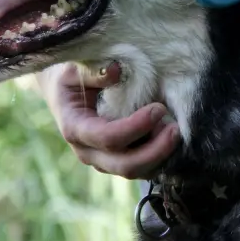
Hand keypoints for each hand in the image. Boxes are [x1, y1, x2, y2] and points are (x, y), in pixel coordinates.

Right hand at [42, 62, 179, 178]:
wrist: (64, 92)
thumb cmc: (71, 76)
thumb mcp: (74, 68)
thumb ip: (92, 70)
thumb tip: (115, 70)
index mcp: (75, 128)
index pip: (108, 137)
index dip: (136, 127)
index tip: (158, 108)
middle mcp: (88, 151)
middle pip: (125, 165)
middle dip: (155, 151)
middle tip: (175, 128)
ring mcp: (103, 161)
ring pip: (137, 172)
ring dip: (160, 155)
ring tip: (174, 129)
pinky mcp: (118, 161)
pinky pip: (143, 169)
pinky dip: (160, 158)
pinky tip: (169, 135)